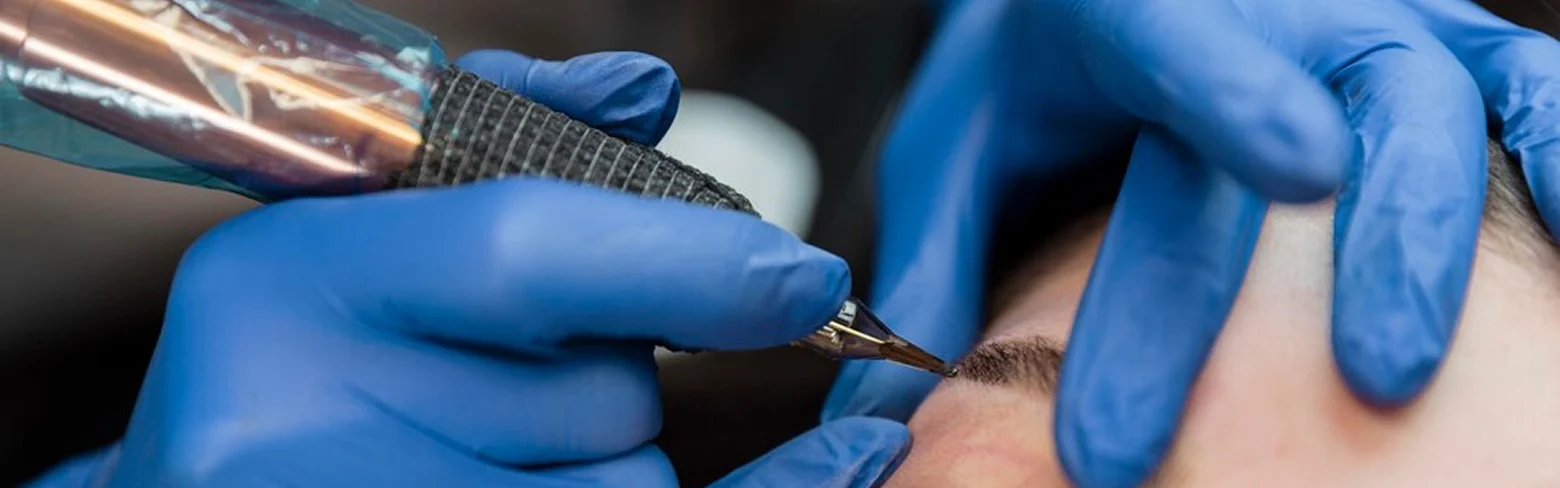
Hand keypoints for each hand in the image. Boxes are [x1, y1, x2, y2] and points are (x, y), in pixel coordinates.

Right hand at [26, 50, 907, 487]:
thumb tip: (642, 92)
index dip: (687, 261)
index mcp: (282, 286)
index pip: (524, 253)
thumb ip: (501, 142)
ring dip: (613, 447)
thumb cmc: (315, 349)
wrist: (247, 476)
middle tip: (530, 366)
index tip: (810, 276)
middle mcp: (307, 430)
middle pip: (606, 388)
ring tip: (491, 440)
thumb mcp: (373, 230)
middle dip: (620, 364)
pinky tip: (841, 460)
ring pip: (631, 471)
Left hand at [824, 1, 1559, 485]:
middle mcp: (1269, 0)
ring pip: (1437, 101)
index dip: (1239, 94)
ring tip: (1409, 368)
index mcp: (1123, 3)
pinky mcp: (1438, 44)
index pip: (1184, 42)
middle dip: (1345, 246)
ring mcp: (1366, 17)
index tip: (1293, 168)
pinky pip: (1526, 85)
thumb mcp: (955, 154)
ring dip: (1441, 235)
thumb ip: (936, 266)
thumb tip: (886, 418)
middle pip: (1335, 103)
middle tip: (1357, 386)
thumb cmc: (1022, 82)